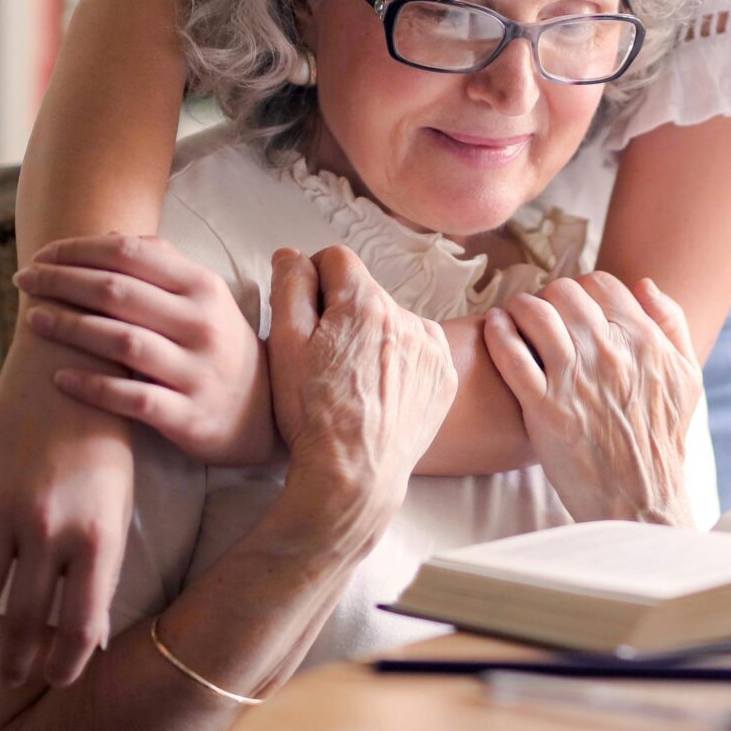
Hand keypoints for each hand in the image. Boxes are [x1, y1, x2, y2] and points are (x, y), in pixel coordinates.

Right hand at [0, 336, 135, 689]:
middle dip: (19, 661)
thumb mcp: (117, 504)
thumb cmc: (103, 442)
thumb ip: (100, 566)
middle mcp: (49, 527)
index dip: (65, 664)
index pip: (80, 626)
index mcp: (97, 535)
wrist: (70, 367)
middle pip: (25, 620)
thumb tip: (84, 636)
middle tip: (14, 676)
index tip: (56, 677)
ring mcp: (2, 506)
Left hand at [18, 234, 278, 465]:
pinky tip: (58, 378)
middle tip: (23, 279)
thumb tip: (109, 236)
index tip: (43, 254)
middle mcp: (201, 324)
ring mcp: (195, 371)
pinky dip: (92, 386)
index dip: (79, 250)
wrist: (263, 413)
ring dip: (69, 328)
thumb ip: (163, 266)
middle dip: (62, 282)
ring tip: (32, 320)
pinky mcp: (187, 415)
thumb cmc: (218, 346)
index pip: (131, 254)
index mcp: (203, 287)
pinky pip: (131, 398)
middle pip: (118, 293)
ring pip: (121, 342)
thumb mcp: (205, 299)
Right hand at [266, 246, 456, 522]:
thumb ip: (289, 287)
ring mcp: (432, 348)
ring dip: (375, 336)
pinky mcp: (445, 376)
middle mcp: (407, 316)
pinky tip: (381, 391)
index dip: (313, 280)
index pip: (336, 259)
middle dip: (343, 312)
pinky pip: (420, 349)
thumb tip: (293, 254)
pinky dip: (401, 361)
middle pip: (366, 293)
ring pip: (393, 320)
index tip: (306, 313)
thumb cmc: (312, 413)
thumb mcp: (284, 345)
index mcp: (365, 303)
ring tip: (354, 380)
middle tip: (325, 357)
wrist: (354, 476)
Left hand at [483, 272, 700, 526]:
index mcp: (643, 341)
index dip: (583, 289)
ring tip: (513, 318)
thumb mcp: (687, 379)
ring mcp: (574, 378)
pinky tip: (495, 329)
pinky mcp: (543, 407)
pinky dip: (497, 333)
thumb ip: (671, 324)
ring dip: (518, 309)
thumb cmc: (663, 442)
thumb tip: (644, 284)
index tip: (572, 307)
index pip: (601, 284)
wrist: (640, 500)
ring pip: (534, 313)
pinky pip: (510, 353)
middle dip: (549, 297)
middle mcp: (608, 353)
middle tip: (541, 315)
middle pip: (563, 292)